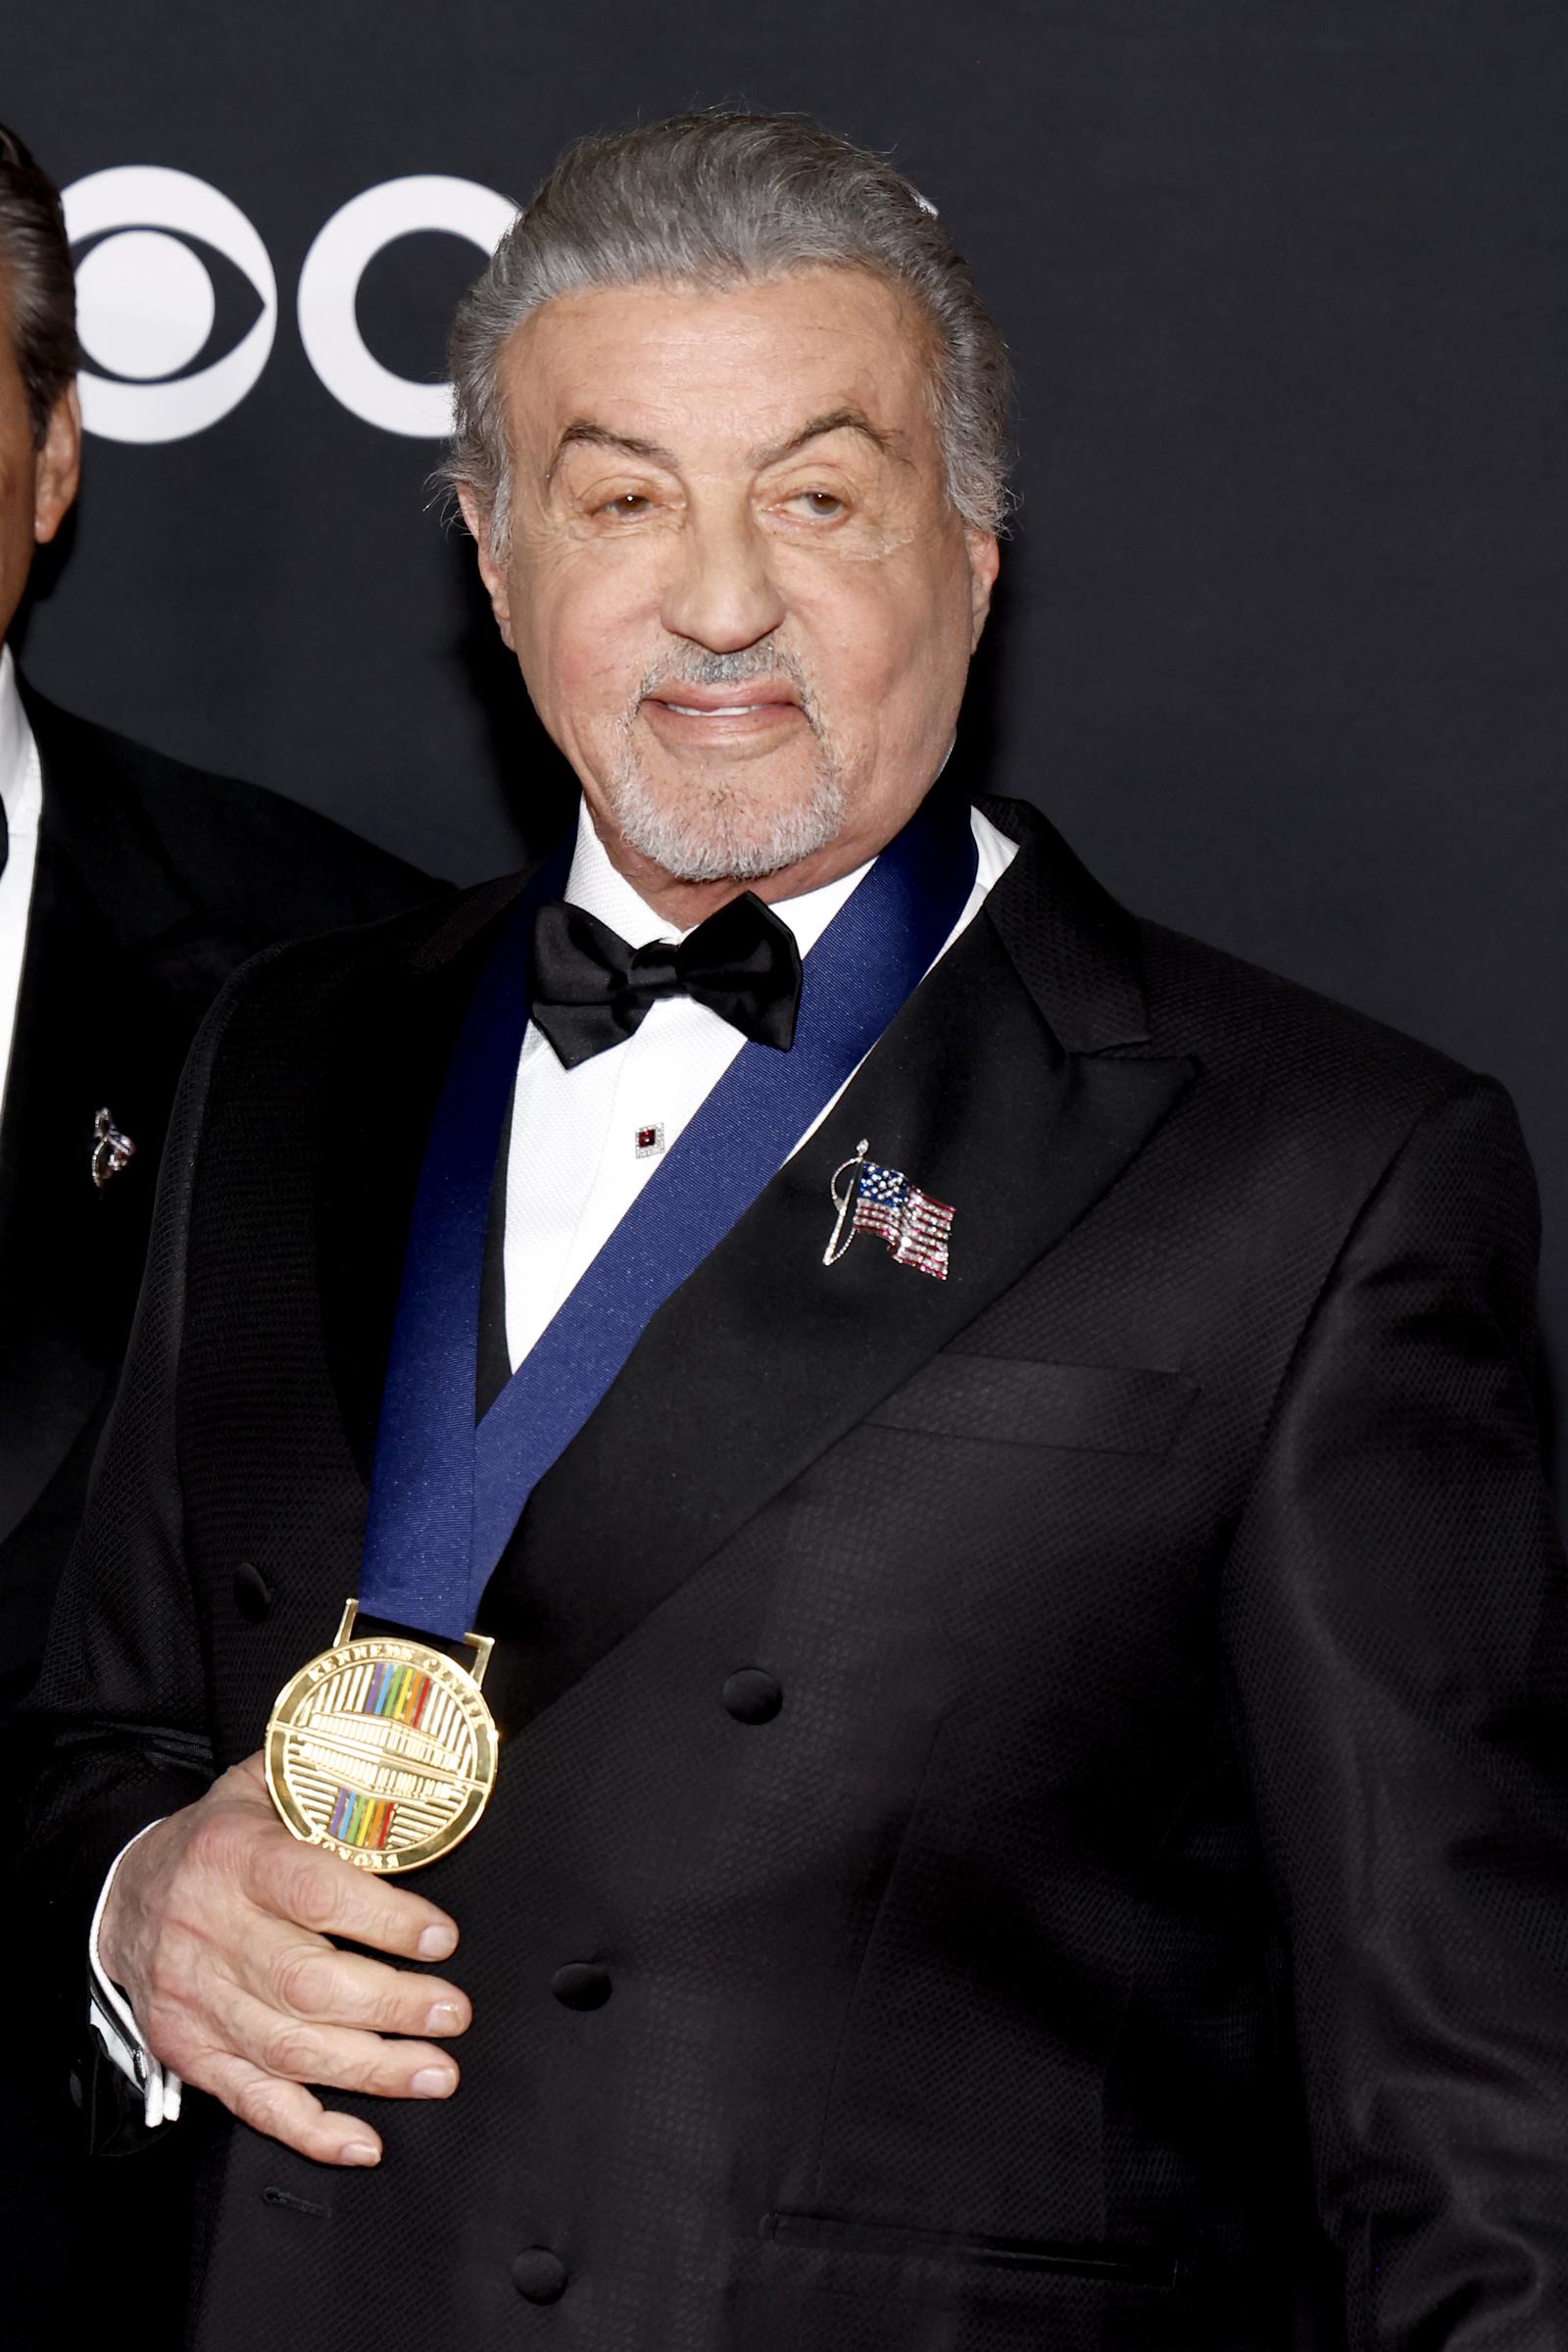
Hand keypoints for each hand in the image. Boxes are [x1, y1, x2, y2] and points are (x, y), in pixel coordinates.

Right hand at [98, 1753, 469, 2165]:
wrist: (122, 1893)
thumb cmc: (216, 1840)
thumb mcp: (261, 1785)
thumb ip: (327, 1783)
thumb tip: (410, 1781)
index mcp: (235, 1857)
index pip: (314, 1893)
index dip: (383, 1919)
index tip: (440, 1938)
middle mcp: (211, 1932)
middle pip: (308, 1983)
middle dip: (393, 2007)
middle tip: (453, 2014)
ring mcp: (198, 2000)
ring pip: (289, 2049)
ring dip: (372, 2070)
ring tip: (435, 2072)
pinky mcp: (191, 2051)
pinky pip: (253, 2101)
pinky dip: (311, 2129)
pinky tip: (362, 2141)